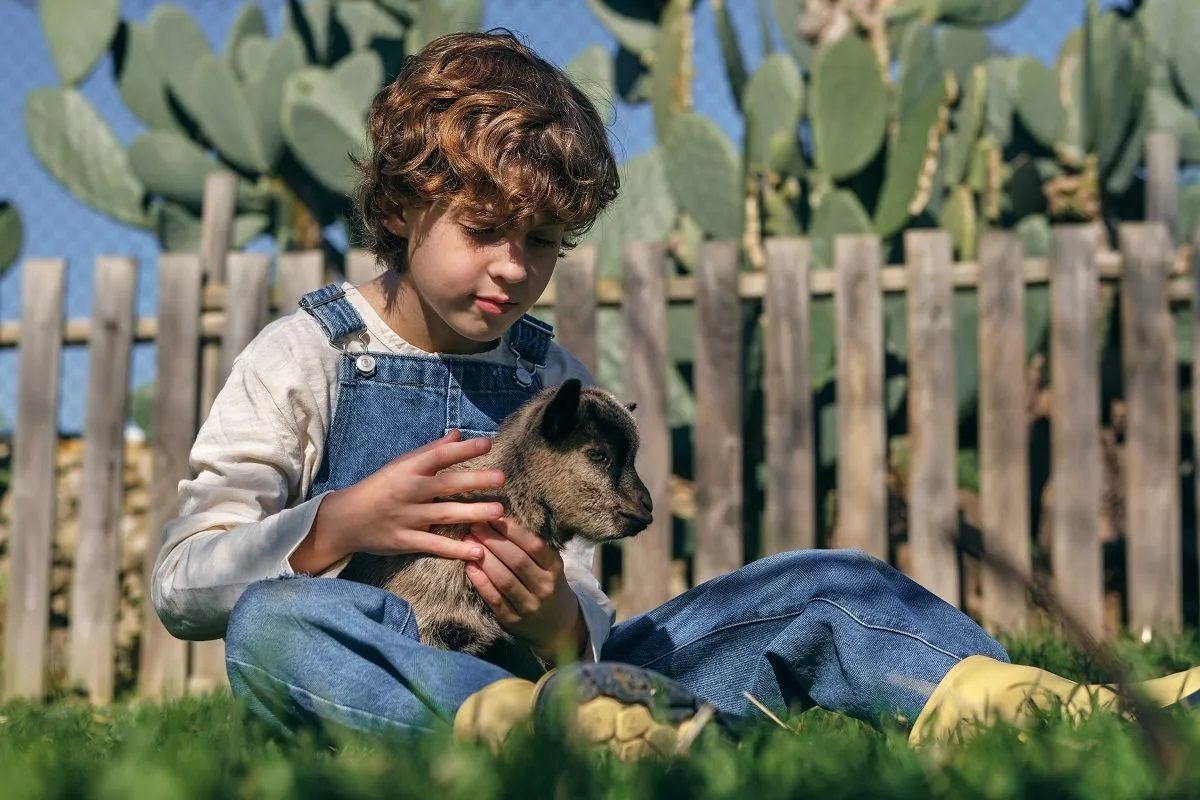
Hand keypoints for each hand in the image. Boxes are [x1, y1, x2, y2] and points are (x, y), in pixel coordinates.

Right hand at [290, 430, 505, 573]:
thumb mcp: (401, 465)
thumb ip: (431, 451)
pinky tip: (478, 551)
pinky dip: (456, 550)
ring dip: (473, 513)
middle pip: (445, 484)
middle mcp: (409, 491)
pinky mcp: (406, 541)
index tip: (487, 443)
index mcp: (408, 469)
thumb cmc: (379, 487)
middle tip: (501, 477)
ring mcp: (407, 517)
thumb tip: (458, 433)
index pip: (438, 455)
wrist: (345, 520)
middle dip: (474, 480)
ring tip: (498, 511)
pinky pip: (434, 545)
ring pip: (444, 514)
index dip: (463, 449)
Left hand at [464, 517, 586, 662]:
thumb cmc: (548, 586)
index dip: (513, 530)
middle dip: (493, 541)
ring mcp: (530, 606)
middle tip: (475, 526)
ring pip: (505, 580)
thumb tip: (500, 521)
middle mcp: (545, 587)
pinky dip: (481, 582)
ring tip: (468, 543)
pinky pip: (495, 599)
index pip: (534, 546)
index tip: (494, 516)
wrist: (558, 627)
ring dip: (485, 560)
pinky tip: (470, 567)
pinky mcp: (513, 621)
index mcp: (555, 569)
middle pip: (517, 561)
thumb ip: (532, 548)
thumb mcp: (550, 566)